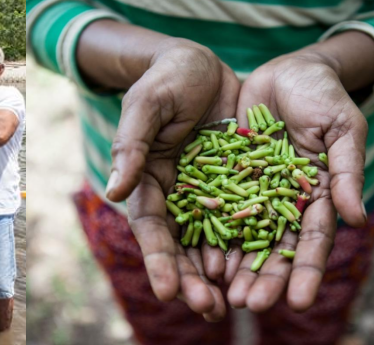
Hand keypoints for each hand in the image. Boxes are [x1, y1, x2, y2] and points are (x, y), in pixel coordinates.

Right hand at [104, 39, 240, 320]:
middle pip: (181, 244)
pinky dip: (248, 245)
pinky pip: (244, 218)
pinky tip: (258, 270)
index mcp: (146, 179)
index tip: (168, 290)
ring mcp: (206, 191)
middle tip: (208, 309)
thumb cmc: (166, 79)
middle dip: (192, 278)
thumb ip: (132, 146)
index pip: (151, 226)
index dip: (158, 258)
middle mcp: (175, 193)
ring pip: (212, 240)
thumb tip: (115, 192)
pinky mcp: (235, 183)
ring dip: (220, 274)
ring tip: (233, 305)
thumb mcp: (147, 105)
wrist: (200, 64)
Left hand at [226, 52, 368, 312]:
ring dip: (233, 266)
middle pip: (274, 247)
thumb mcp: (341, 128)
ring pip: (242, 235)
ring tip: (221, 294)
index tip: (298, 302)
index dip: (305, 271)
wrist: (286, 70)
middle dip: (264, 279)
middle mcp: (283, 201)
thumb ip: (346, 170)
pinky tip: (198, 258)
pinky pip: (214, 207)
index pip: (312, 239)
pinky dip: (208, 233)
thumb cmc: (323, 97)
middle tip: (249, 305)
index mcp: (317, 196)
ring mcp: (253, 192)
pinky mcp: (225, 176)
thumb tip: (355, 216)